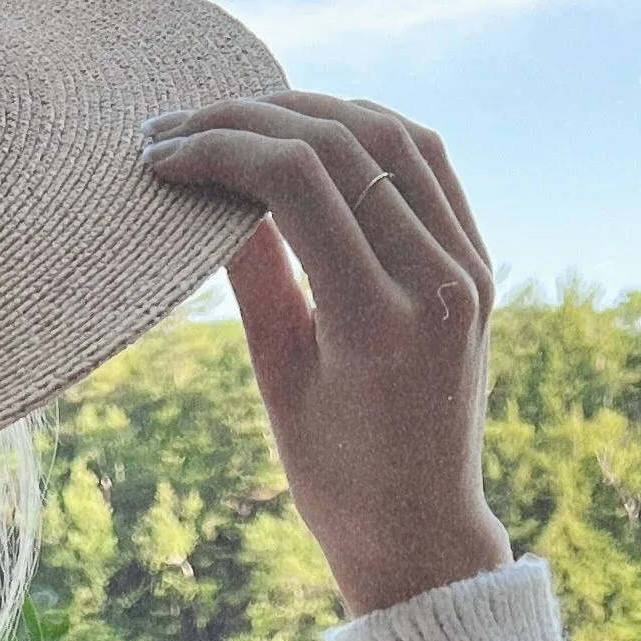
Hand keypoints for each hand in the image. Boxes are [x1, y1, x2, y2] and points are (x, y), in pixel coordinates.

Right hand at [142, 92, 511, 622]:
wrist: (422, 531)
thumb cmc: (333, 476)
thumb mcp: (277, 376)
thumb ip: (250, 269)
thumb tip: (208, 178)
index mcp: (376, 324)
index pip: (295, 181)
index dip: (220, 148)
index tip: (160, 155)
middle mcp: (436, 285)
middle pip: (340, 144)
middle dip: (250, 118)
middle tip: (180, 125)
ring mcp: (469, 269)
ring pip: (388, 135)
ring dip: (308, 108)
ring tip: (239, 115)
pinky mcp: (480, 264)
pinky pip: (425, 161)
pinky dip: (365, 128)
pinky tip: (311, 128)